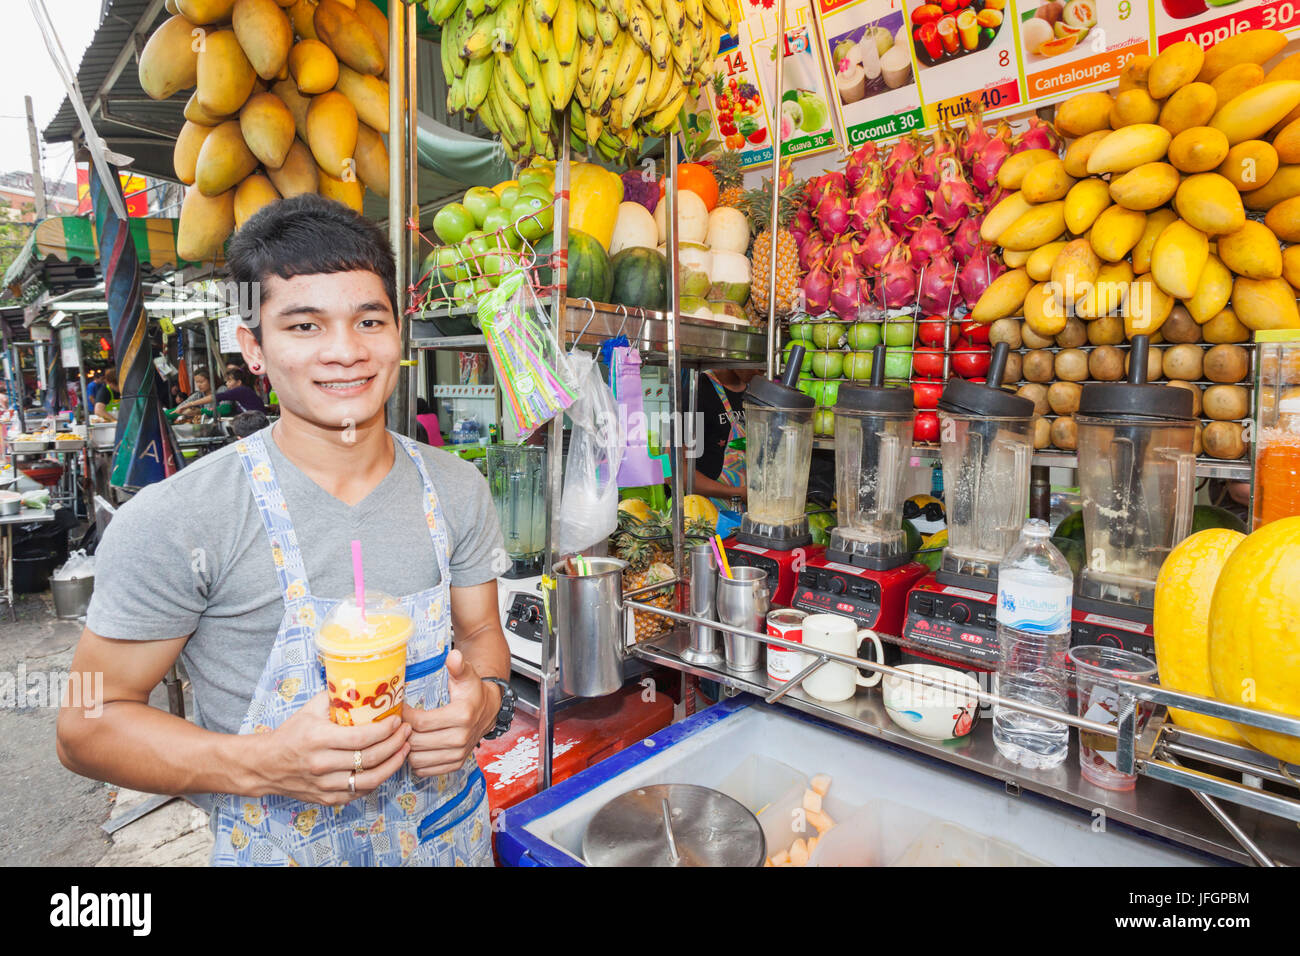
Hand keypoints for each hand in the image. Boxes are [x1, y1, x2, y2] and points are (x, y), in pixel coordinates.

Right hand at [251, 691, 411, 804]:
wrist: (266, 765)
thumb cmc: (291, 734)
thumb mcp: (310, 709)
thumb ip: (337, 698)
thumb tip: (365, 685)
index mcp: (318, 739)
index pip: (361, 738)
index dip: (385, 730)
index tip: (398, 721)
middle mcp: (322, 764)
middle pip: (370, 759)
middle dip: (395, 745)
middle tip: (407, 733)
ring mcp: (325, 785)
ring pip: (369, 780)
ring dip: (393, 765)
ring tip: (404, 750)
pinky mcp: (327, 798)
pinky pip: (360, 792)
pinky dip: (377, 780)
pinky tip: (386, 766)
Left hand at [403, 650, 498, 777]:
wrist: (489, 710)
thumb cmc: (473, 692)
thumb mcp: (467, 676)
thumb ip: (458, 666)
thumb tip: (454, 656)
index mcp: (461, 716)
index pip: (421, 722)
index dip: (404, 716)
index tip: (398, 709)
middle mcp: (461, 738)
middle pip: (416, 742)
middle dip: (402, 732)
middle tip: (396, 723)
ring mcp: (458, 754)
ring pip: (417, 758)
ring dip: (407, 748)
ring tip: (403, 735)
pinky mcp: (455, 764)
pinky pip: (425, 769)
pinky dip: (415, 761)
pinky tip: (414, 747)